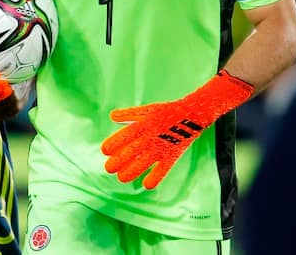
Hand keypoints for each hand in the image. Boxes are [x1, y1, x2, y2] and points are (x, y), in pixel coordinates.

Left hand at [101, 70, 253, 188]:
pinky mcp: (172, 155)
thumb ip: (128, 114)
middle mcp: (150, 137)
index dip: (113, 144)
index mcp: (143, 125)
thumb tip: (111, 116)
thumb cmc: (166, 111)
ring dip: (131, 171)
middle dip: (118, 161)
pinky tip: (146, 185)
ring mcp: (161, 147)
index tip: (104, 151)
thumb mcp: (146, 110)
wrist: (191, 114)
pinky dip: (155, 177)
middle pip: (131, 151)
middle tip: (108, 169)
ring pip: (144, 162)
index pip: (125, 135)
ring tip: (121, 178)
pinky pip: (163, 169)